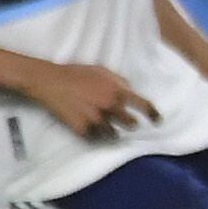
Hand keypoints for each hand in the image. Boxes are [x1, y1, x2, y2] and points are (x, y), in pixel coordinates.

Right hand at [31, 63, 158, 138]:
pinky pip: (95, 137)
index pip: (143, 106)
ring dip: (112, 132)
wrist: (50, 82)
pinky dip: (95, 135)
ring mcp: (96, 119)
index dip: (153, 115)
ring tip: (106, 126)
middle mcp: (110, 107)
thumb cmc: (76, 73)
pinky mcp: (82, 128)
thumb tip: (132, 90)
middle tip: (128, 123)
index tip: (157, 121)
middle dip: (130, 124)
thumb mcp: (103, 71)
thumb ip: (120, 82)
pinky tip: (90, 128)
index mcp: (117, 91)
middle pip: (130, 124)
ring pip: (113, 134)